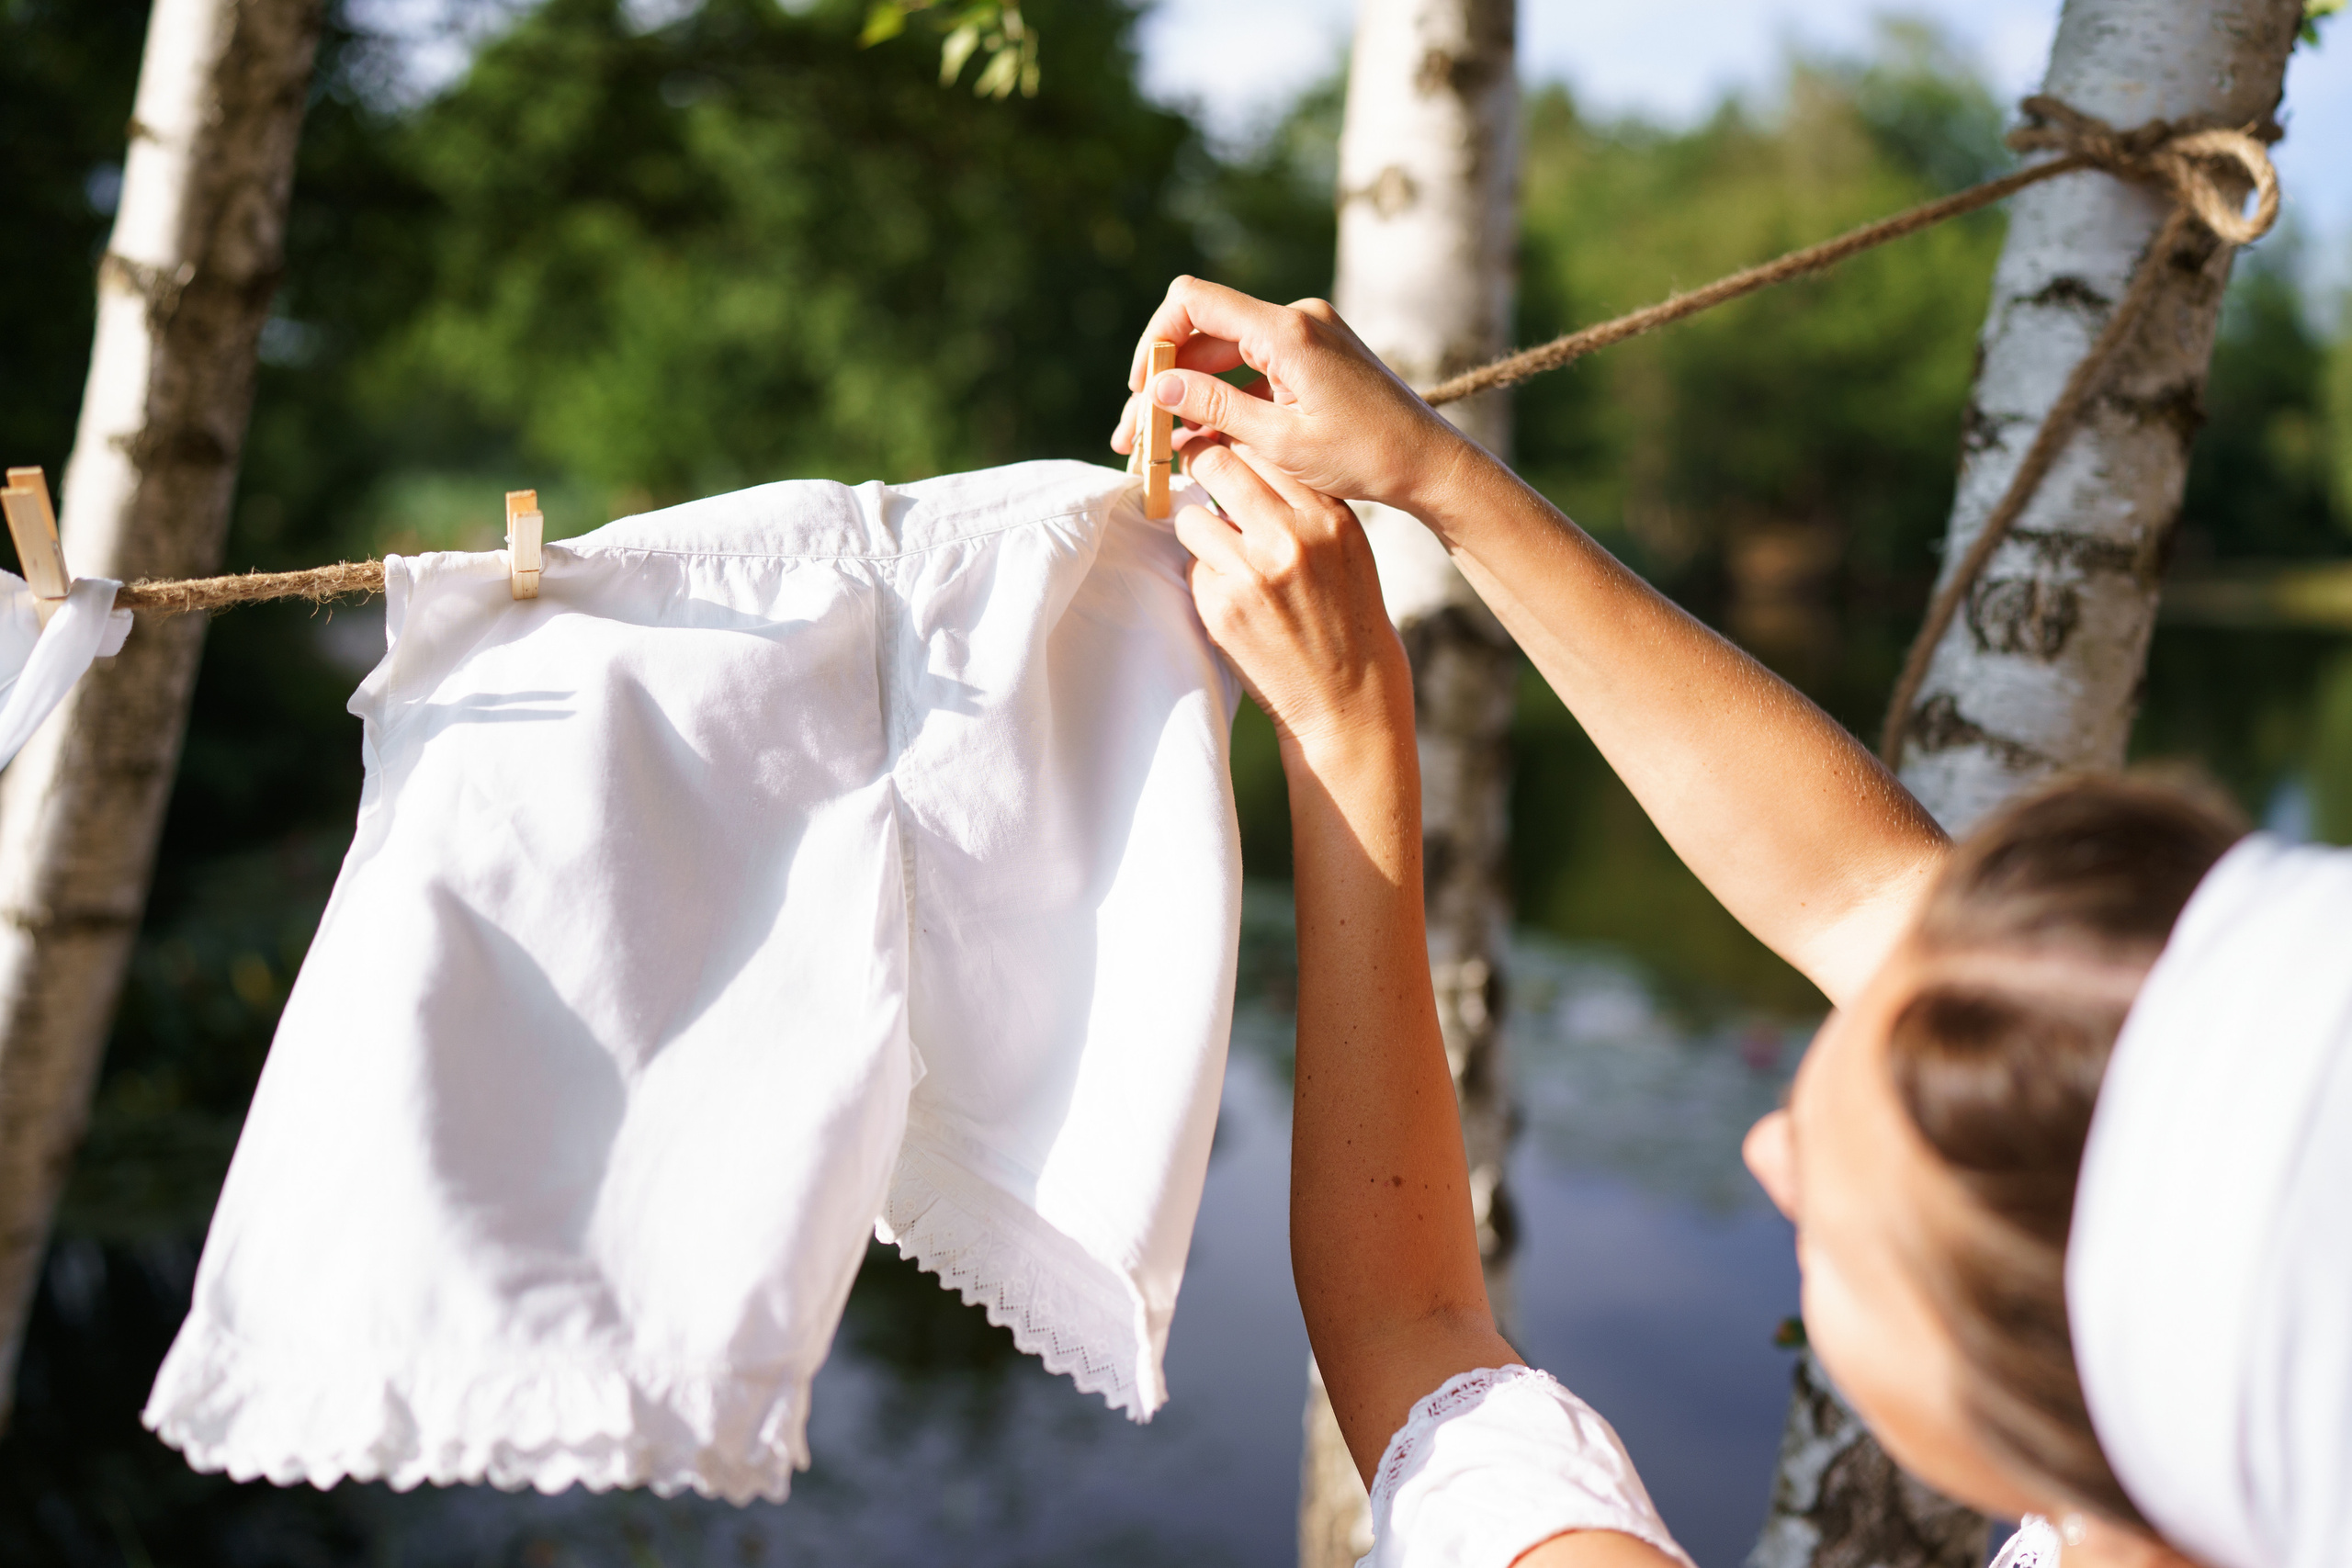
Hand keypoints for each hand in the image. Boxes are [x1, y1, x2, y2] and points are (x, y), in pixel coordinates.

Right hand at [1110, 278, 1480, 516]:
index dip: (1154, 342)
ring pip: (1225, 354)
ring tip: (1161, 446)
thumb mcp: (1280, 441)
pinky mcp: (1314, 357)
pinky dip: (1225, 400)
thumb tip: (1157, 387)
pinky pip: (1254, 369)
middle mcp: (1297, 319)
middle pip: (1204, 333)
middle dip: (1164, 383)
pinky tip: (1201, 440)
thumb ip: (1215, 407)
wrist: (1429, 462)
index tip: (1140, 391)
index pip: (1192, 302)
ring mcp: (1307, 335)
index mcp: (1287, 330)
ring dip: (1190, 396)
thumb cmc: (1365, 456)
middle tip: (1134, 437)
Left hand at [1174, 439, 1412, 758]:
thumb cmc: (1348, 616)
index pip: (1263, 448)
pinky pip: (1192, 570)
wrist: (1350, 698)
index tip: (1226, 454)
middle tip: (1198, 479)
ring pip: (1190, 518)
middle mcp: (1292, 535)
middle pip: (1216, 464)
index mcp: (1328, 515)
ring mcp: (1254, 572)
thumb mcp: (1347, 547)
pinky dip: (1204, 579)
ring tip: (1223, 555)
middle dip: (1199, 467)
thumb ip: (1304, 505)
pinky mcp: (1224, 608)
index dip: (1236, 447)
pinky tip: (1234, 600)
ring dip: (1197, 532)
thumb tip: (1243, 465)